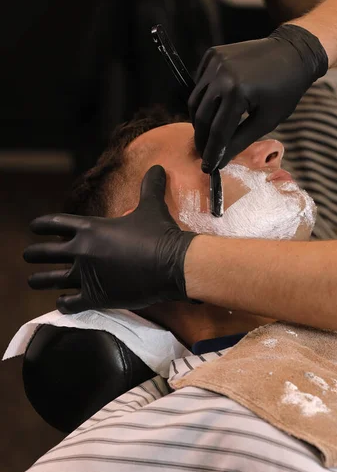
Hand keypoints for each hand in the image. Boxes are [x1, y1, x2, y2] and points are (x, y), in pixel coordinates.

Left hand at [23, 166, 197, 312]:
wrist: (173, 264)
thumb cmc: (160, 234)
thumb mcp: (152, 206)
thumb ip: (150, 187)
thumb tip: (159, 168)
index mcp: (90, 228)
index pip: (53, 223)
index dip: (40, 225)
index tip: (33, 228)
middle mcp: (82, 251)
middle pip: (44, 252)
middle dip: (33, 253)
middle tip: (29, 255)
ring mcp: (86, 275)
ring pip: (50, 280)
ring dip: (39, 280)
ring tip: (33, 280)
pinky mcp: (96, 297)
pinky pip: (69, 303)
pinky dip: (63, 303)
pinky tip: (61, 302)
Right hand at [189, 24, 327, 172]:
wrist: (293, 52)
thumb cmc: (285, 90)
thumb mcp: (266, 120)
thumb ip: (240, 141)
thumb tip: (219, 160)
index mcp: (237, 92)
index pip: (218, 131)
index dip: (212, 152)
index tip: (208, 168)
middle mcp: (220, 75)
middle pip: (202, 117)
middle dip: (202, 139)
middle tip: (205, 154)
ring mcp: (214, 62)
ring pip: (195, 100)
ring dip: (200, 120)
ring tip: (207, 135)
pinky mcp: (212, 55)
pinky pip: (200, 83)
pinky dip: (203, 99)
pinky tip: (213, 108)